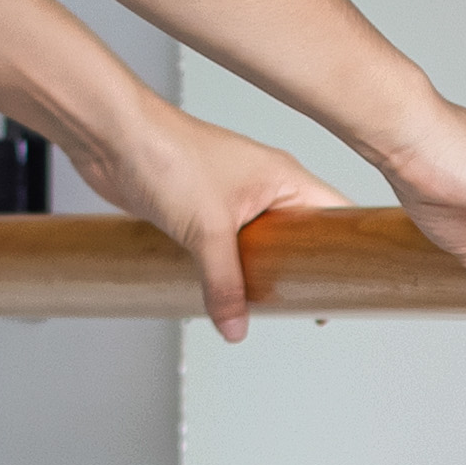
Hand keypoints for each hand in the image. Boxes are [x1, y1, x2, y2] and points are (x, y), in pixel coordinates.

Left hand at [72, 106, 350, 341]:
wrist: (112, 138)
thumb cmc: (168, 156)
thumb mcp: (207, 229)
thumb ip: (225, 283)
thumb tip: (236, 326)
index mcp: (285, 177)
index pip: (336, 214)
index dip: (348, 250)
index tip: (353, 286)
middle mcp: (264, 186)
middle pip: (298, 238)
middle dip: (300, 272)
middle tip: (306, 307)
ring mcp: (231, 199)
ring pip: (259, 247)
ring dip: (258, 275)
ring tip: (265, 309)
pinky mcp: (199, 211)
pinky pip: (225, 249)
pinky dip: (225, 271)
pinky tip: (221, 295)